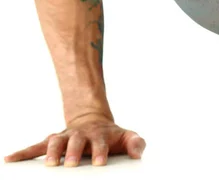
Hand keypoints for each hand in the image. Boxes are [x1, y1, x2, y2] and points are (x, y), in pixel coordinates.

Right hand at [3, 113, 145, 166]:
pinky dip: (23, 152)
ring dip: (51, 151)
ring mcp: (65, 137)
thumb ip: (136, 143)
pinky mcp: (52, 141)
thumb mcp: (127, 136)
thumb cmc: (110, 135)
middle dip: (73, 152)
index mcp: (99, 135)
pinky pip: (35, 146)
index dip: (101, 152)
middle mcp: (80, 135)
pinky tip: (10, 159)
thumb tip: (138, 153)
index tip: (100, 163)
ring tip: (49, 164)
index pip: (101, 144)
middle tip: (72, 164)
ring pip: (55, 142)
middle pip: (76, 141)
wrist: (93, 121)